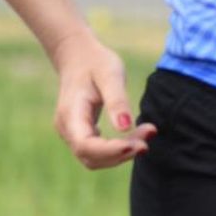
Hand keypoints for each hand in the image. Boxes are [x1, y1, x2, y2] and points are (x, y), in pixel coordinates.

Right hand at [51, 31, 156, 169]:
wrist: (78, 56)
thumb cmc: (95, 62)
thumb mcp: (110, 75)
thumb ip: (117, 100)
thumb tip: (125, 128)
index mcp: (70, 114)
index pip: (85, 146)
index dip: (111, 151)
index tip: (138, 145)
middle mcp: (67, 128)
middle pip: (91, 157)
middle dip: (121, 154)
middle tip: (148, 137)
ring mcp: (72, 133)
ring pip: (95, 159)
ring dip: (122, 154)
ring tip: (147, 133)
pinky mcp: (81, 133)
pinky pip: (98, 152)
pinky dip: (118, 149)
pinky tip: (136, 136)